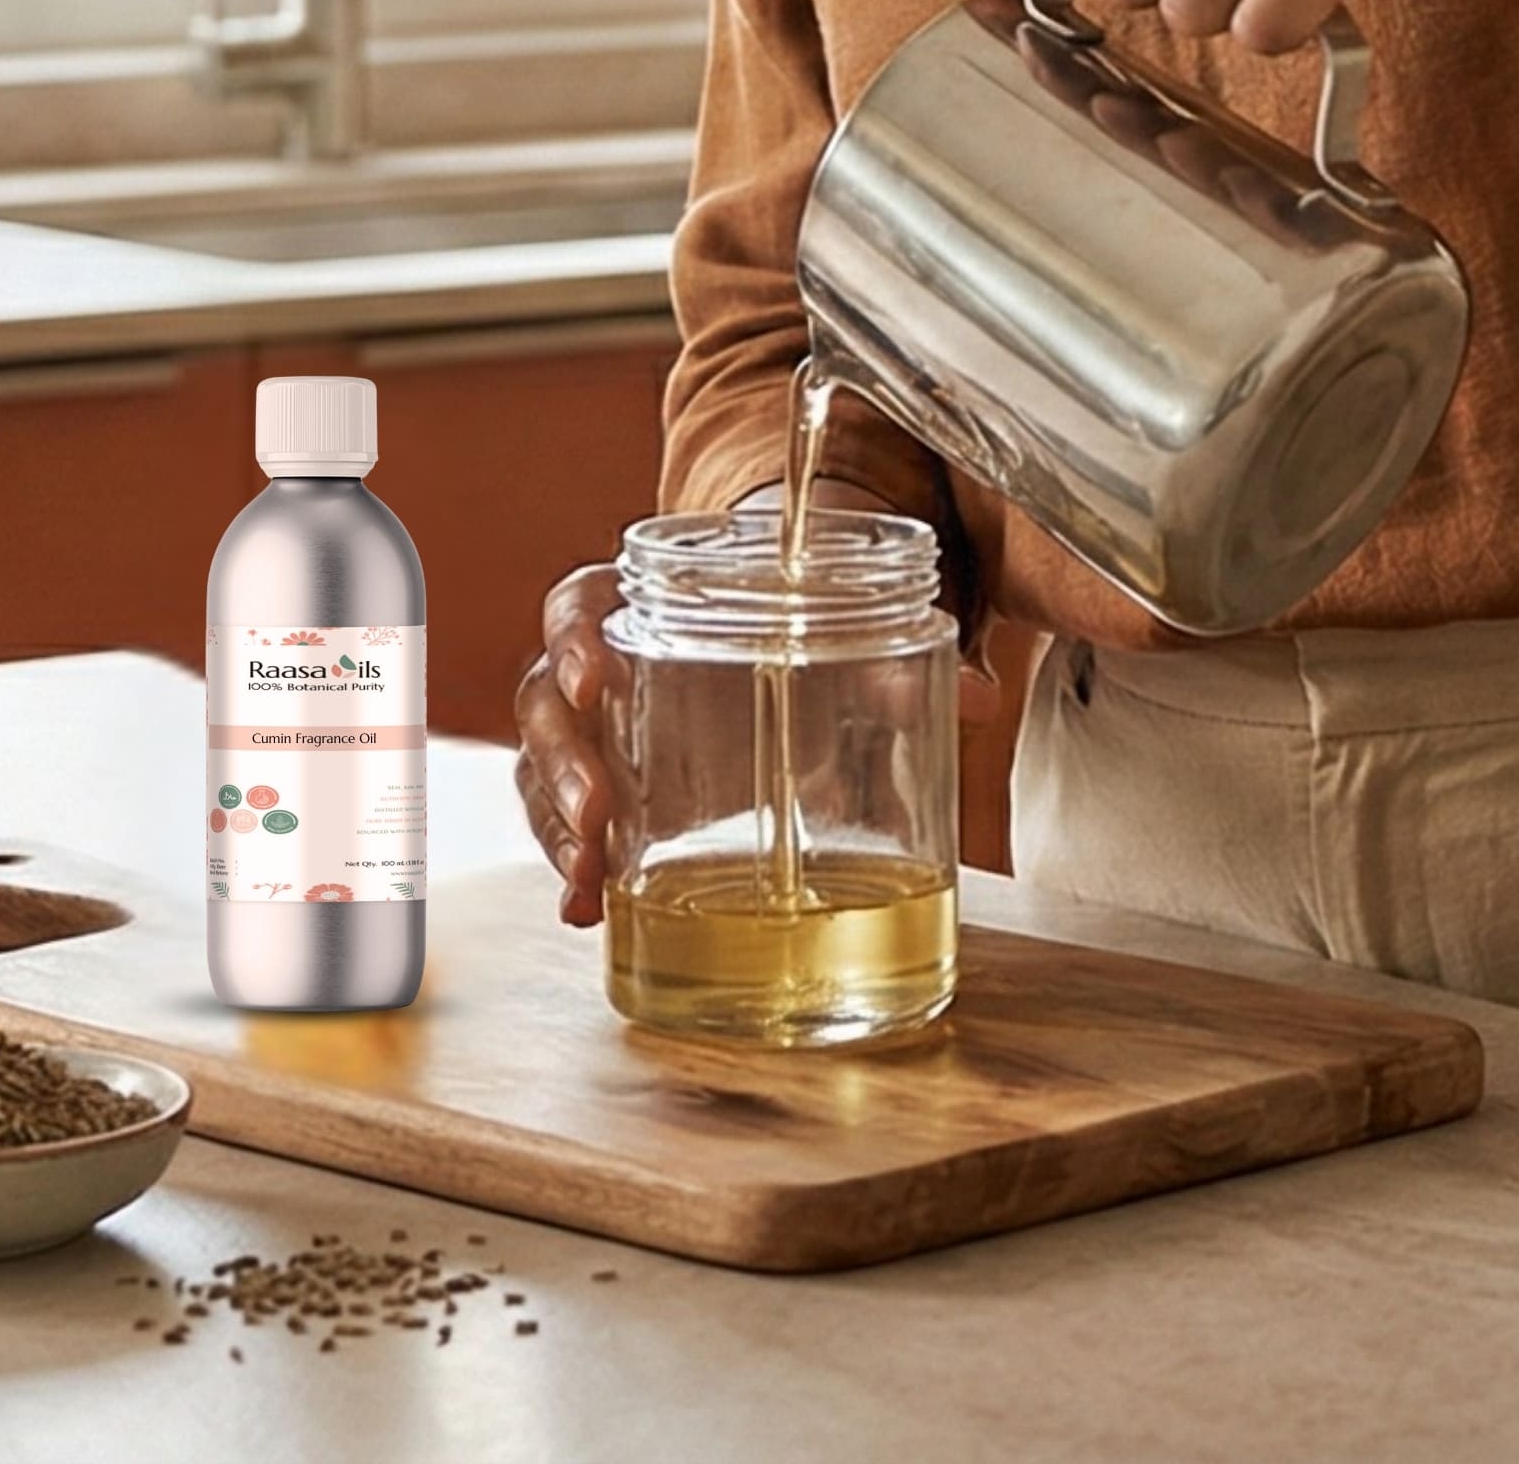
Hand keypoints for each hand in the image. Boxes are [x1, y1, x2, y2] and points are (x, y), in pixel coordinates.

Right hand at [514, 483, 995, 925]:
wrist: (777, 645)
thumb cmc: (788, 623)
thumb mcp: (837, 631)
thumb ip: (895, 660)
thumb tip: (976, 694)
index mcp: (639, 605)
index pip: (576, 605)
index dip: (571, 636)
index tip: (593, 672)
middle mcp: (605, 673)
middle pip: (544, 704)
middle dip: (561, 762)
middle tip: (598, 811)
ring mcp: (602, 741)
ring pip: (542, 775)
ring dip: (558, 826)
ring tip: (589, 877)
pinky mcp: (616, 804)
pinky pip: (573, 834)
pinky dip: (575, 874)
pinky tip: (586, 911)